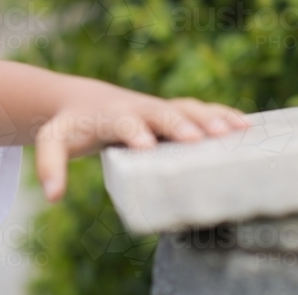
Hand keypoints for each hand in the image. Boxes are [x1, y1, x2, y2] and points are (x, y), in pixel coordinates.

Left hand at [34, 82, 249, 201]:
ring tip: (235, 132)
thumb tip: (53, 197)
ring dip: (209, 118)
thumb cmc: (71, 126)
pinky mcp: (172, 110)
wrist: (82, 100)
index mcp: (109, 115)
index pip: (122, 121)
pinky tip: (246, 126)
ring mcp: (157, 107)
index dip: (133, 131)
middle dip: (179, 125)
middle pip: (160, 113)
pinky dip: (221, 114)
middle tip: (200, 139)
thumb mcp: (54, 140)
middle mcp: (137, 108)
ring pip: (185, 108)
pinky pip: (200, 108)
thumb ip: (51, 164)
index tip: (146, 144)